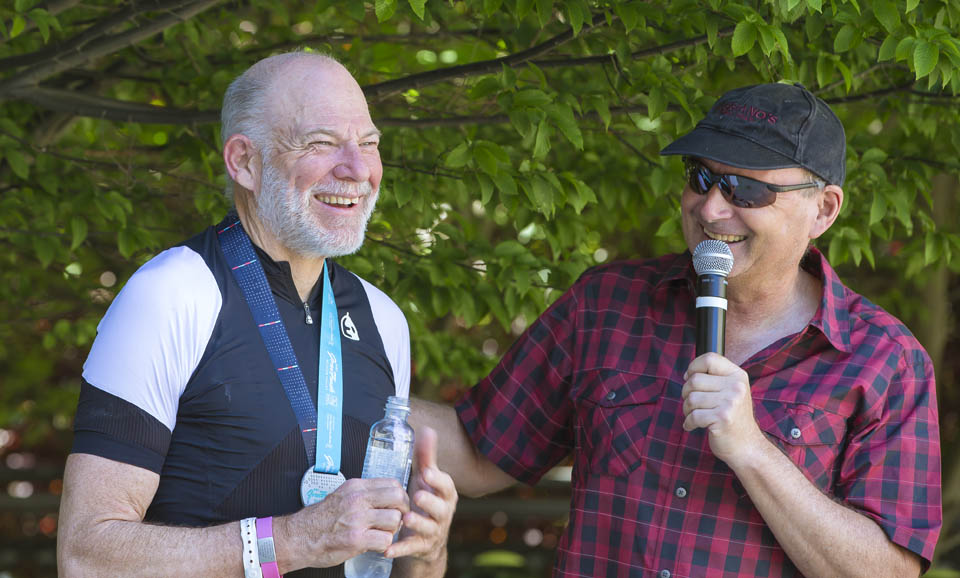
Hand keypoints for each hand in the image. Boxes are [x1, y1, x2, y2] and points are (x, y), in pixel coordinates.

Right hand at [276, 477, 408, 571]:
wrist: (298, 537)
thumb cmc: (318, 520)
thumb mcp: (341, 496)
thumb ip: (362, 494)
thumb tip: (384, 495)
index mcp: (355, 487)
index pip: (391, 484)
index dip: (400, 496)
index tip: (398, 505)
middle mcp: (357, 500)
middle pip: (398, 498)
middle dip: (402, 511)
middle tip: (397, 520)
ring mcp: (357, 519)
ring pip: (394, 520)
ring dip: (392, 530)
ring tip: (382, 534)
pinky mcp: (356, 539)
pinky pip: (385, 540)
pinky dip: (384, 545)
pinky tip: (375, 545)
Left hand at [385, 426, 457, 562]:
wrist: (427, 539)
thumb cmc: (426, 502)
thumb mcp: (427, 480)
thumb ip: (426, 457)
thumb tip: (427, 430)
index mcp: (445, 495)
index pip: (446, 486)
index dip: (438, 480)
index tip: (427, 473)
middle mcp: (442, 514)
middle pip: (441, 509)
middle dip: (431, 503)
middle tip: (418, 496)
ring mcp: (432, 531)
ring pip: (428, 528)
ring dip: (418, 524)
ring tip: (406, 518)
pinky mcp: (420, 547)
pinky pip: (411, 548)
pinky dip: (400, 548)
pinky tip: (388, 548)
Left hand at [681, 352, 765, 465]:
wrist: (747, 446)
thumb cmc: (733, 418)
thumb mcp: (731, 392)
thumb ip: (715, 379)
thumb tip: (688, 373)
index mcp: (738, 376)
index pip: (709, 358)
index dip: (693, 367)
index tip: (689, 378)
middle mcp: (736, 387)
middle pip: (694, 380)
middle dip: (686, 393)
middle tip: (693, 404)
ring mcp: (730, 402)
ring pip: (691, 398)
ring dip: (687, 409)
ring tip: (696, 416)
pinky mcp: (722, 418)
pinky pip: (693, 416)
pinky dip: (689, 423)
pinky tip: (693, 426)